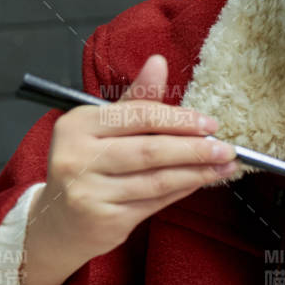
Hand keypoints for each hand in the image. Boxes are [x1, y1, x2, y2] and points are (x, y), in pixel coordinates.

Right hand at [21, 54, 235, 284]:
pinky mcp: (103, 219)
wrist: (59, 221)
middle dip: (194, 149)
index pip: (139, 116)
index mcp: (78, 124)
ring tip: (222, 167)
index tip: (210, 124)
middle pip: (150, 149)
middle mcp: (77, 156)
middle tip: (226, 148)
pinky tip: (199, 182)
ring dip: (196, 172)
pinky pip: (154, 202)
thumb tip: (159, 62)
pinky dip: (181, 190)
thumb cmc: (87, 165)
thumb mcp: (103, 127)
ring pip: (156, 179)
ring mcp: (89, 191)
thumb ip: (135, 99)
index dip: (179, 120)